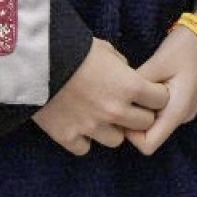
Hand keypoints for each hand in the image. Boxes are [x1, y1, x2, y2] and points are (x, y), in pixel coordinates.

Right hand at [32, 38, 170, 155]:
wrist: (35, 60)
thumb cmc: (73, 48)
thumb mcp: (105, 49)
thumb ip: (122, 66)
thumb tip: (127, 76)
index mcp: (130, 86)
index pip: (161, 100)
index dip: (156, 95)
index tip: (149, 93)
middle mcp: (115, 111)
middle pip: (144, 124)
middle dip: (139, 115)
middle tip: (127, 106)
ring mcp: (92, 127)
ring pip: (116, 140)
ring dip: (112, 129)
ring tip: (100, 116)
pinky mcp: (68, 136)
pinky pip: (85, 148)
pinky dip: (83, 139)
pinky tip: (78, 125)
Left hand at [122, 0, 196, 154]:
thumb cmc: (186, 46)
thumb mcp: (157, 64)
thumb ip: (136, 87)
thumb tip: (116, 99)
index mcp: (177, 112)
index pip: (147, 145)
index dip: (130, 134)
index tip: (121, 110)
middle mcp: (181, 117)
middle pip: (150, 135)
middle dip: (133, 121)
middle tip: (121, 98)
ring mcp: (184, 109)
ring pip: (155, 123)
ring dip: (141, 111)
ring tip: (131, 89)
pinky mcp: (183, 100)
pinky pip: (161, 112)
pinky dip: (149, 104)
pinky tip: (144, 85)